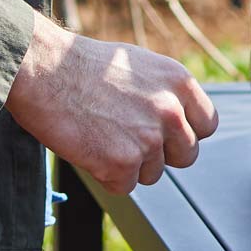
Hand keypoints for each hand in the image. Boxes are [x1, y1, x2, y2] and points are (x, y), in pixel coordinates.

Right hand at [5, 14, 219, 193]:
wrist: (43, 69)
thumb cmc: (82, 65)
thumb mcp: (138, 64)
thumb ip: (165, 93)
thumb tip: (179, 120)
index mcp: (179, 81)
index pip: (207, 125)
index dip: (185, 133)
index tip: (166, 133)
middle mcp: (170, 110)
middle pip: (186, 155)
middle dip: (160, 153)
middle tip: (127, 136)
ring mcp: (148, 139)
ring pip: (153, 173)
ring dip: (129, 163)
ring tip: (101, 134)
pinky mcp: (122, 163)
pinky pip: (124, 186)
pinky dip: (105, 175)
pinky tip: (89, 147)